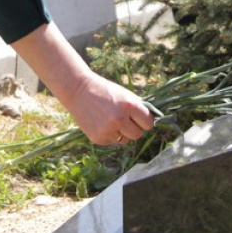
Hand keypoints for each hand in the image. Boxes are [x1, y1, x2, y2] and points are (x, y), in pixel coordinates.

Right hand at [10, 24, 154, 145]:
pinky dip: (111, 135)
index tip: (142, 119)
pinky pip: (113, 141)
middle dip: (135, 128)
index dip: (146, 121)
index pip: (148, 124)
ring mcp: (108, 130)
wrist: (79, 91)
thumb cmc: (105, 91)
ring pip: (125, 140)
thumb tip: (152, 122)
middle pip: (138, 135)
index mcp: (129, 105)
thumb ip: (138, 108)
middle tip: (127, 120)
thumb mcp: (125, 95)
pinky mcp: (98, 138)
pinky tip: (102, 123)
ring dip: (122, 132)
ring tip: (112, 119)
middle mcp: (119, 119)